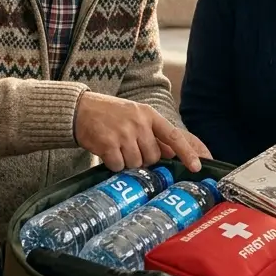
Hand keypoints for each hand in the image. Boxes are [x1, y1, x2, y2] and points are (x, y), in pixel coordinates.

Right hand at [73, 91, 202, 171]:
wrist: (79, 109)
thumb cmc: (110, 115)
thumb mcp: (135, 116)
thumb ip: (153, 133)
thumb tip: (171, 154)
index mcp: (148, 114)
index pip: (173, 135)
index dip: (186, 153)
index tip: (197, 167)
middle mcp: (138, 123)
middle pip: (153, 157)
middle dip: (143, 159)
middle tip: (129, 148)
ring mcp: (123, 133)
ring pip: (136, 164)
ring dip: (126, 162)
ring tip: (116, 147)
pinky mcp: (108, 144)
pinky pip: (118, 166)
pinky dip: (113, 164)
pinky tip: (106, 152)